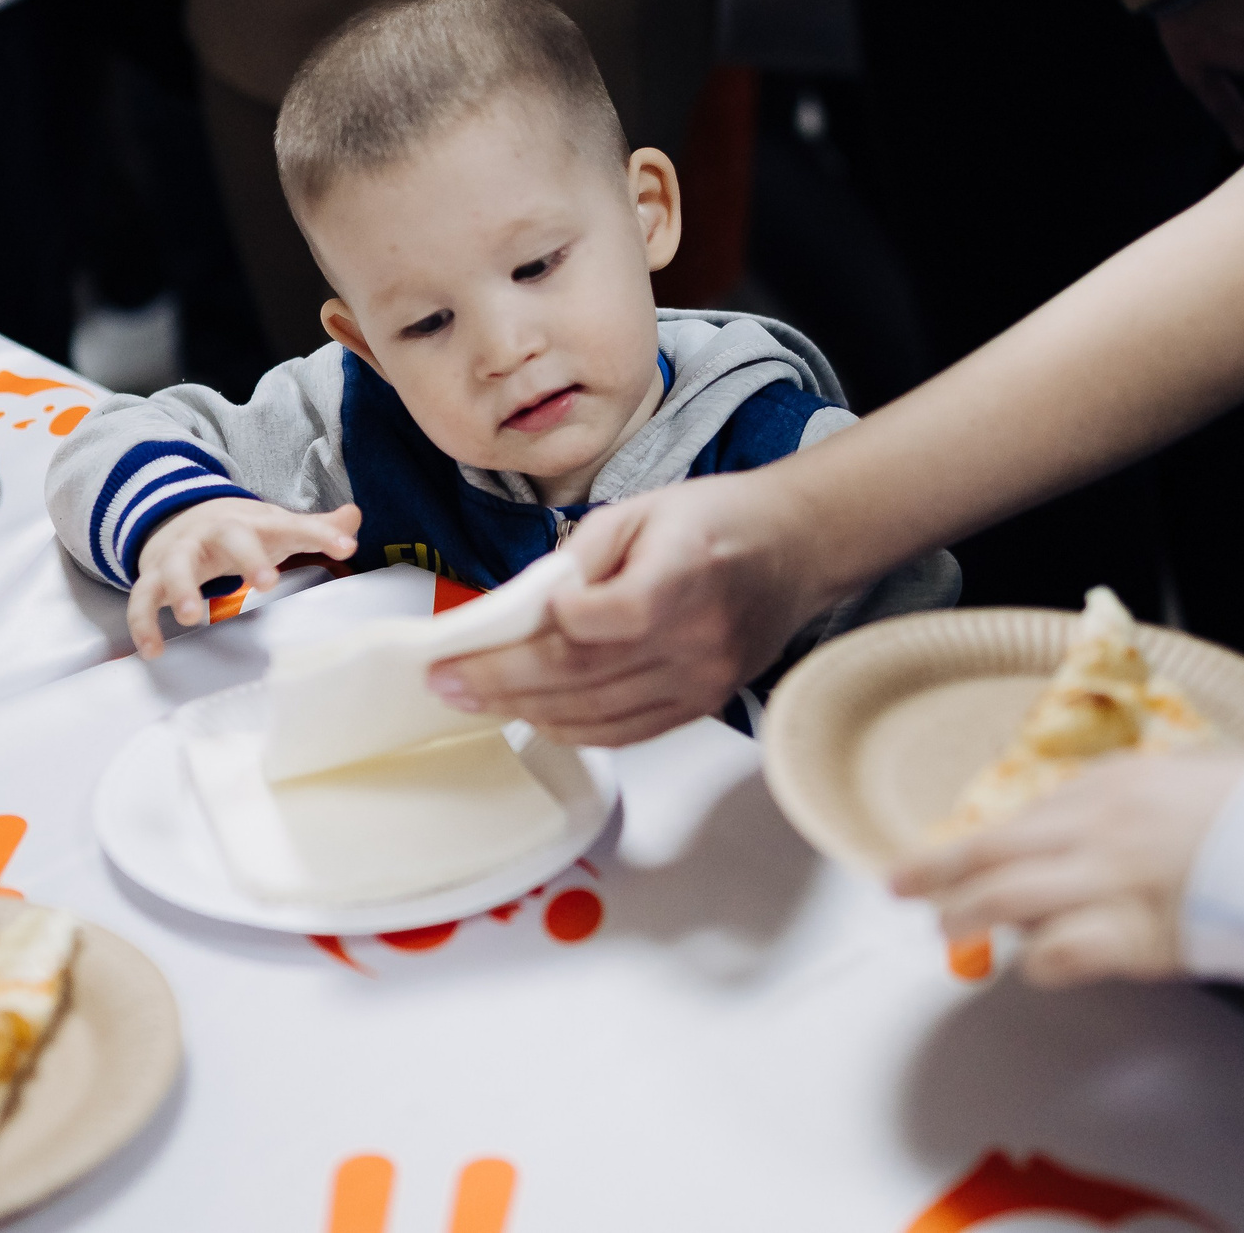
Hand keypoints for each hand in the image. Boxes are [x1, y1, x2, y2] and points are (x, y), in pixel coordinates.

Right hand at [127, 498, 357, 656]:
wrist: (180, 517)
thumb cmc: (241, 532)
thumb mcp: (277, 527)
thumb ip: (315, 528)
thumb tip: (354, 516)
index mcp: (254, 523)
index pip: (291, 525)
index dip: (320, 534)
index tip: (348, 547)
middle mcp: (216, 533)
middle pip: (230, 536)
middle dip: (248, 556)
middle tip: (268, 582)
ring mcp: (181, 553)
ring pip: (175, 565)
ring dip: (180, 588)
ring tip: (190, 616)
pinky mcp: (154, 576)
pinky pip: (142, 598)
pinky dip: (143, 623)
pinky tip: (154, 650)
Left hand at [426, 470, 833, 745]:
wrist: (797, 548)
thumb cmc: (719, 520)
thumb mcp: (641, 509)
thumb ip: (578, 560)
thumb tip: (520, 610)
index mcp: (682, 575)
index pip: (594, 623)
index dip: (531, 637)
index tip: (473, 641)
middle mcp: (697, 638)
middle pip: (582, 677)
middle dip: (501, 684)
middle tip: (446, 683)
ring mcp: (703, 680)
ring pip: (598, 716)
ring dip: (526, 711)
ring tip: (476, 699)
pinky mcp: (703, 704)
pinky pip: (626, 733)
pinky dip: (572, 728)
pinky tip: (534, 713)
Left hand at [891, 752, 1243, 986]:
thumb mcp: (1194, 774)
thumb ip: (1140, 793)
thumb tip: (1106, 809)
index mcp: (1112, 788)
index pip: (1020, 818)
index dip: (972, 841)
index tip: (945, 855)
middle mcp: (1095, 831)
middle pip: (990, 854)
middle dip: (937, 872)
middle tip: (902, 886)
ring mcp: (1105, 884)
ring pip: (1005, 902)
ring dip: (968, 918)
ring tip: (947, 929)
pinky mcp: (1126, 938)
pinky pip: (1056, 954)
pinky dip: (1038, 961)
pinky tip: (1033, 964)